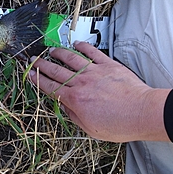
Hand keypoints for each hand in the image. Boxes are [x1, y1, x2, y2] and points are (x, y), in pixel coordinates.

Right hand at [29, 41, 169, 141]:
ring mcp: (94, 72)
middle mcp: (81, 83)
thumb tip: (64, 106)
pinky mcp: (108, 65)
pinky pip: (92, 52)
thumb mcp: (91, 129)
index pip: (50, 87)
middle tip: (33, 60)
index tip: (30, 74)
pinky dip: (83, 47)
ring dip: (58, 53)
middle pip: (56, 71)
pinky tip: (76, 44)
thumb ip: (74, 116)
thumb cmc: (120, 124)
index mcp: (75, 100)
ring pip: (71, 58)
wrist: (143, 113)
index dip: (38, 80)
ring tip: (50, 50)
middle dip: (41, 65)